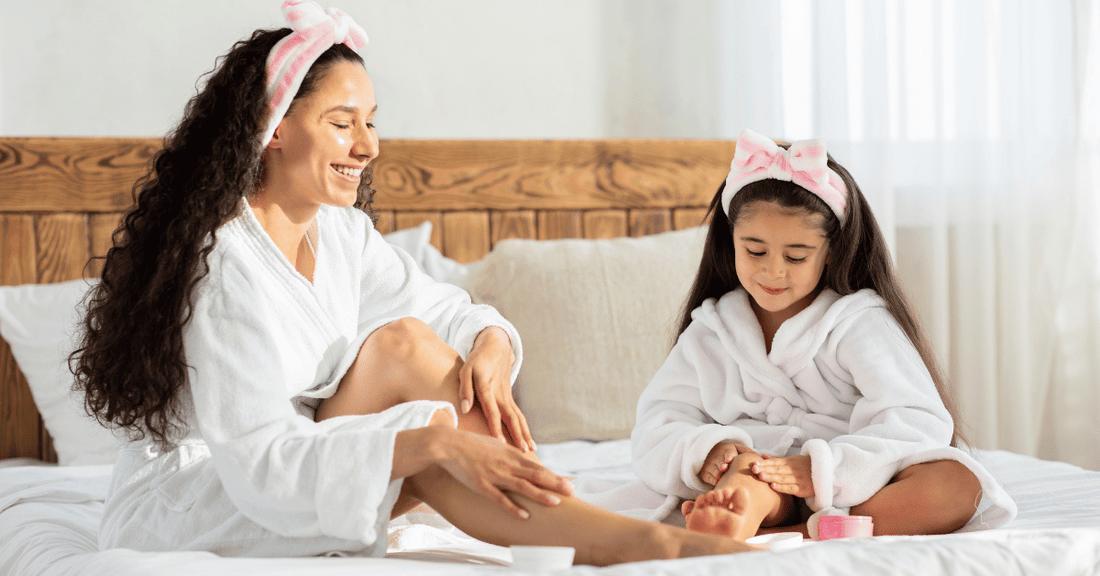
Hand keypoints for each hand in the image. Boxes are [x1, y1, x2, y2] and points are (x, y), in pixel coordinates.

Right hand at [433, 426, 573, 518]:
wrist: (449, 444)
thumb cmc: (472, 445)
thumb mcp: (496, 444)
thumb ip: (511, 452)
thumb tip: (524, 456)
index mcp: (511, 454)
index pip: (537, 467)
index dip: (554, 475)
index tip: (568, 482)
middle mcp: (506, 464)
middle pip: (536, 475)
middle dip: (555, 484)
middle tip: (572, 492)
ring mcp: (495, 475)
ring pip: (522, 486)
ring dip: (540, 495)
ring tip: (556, 502)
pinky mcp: (482, 485)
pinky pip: (500, 498)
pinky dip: (513, 507)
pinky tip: (524, 515)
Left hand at [459, 327, 534, 450]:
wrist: (496, 346)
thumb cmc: (476, 360)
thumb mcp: (465, 370)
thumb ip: (465, 390)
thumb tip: (464, 409)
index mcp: (487, 388)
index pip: (492, 411)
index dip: (495, 427)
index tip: (500, 443)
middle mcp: (500, 394)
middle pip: (510, 417)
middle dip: (517, 435)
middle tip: (523, 451)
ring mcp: (507, 396)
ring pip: (518, 417)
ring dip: (525, 433)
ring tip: (531, 450)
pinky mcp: (510, 397)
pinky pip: (519, 415)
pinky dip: (525, 428)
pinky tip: (529, 441)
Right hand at [699, 442, 756, 485]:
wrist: (710, 452)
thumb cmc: (728, 452)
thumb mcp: (736, 448)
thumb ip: (746, 450)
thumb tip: (756, 454)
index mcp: (726, 450)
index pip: (728, 453)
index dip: (728, 456)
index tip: (729, 460)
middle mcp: (717, 457)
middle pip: (720, 463)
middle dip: (722, 466)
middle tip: (724, 468)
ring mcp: (710, 465)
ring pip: (715, 471)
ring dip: (718, 474)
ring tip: (722, 476)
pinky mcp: (705, 473)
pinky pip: (710, 478)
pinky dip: (714, 481)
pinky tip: (719, 482)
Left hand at [751, 454, 814, 497]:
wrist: (826, 473)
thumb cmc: (805, 466)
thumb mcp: (792, 460)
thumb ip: (777, 459)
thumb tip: (762, 455)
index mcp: (790, 461)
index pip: (775, 462)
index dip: (764, 463)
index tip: (753, 463)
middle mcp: (793, 469)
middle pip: (777, 469)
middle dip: (764, 469)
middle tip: (753, 469)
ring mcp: (798, 479)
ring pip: (782, 478)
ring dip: (771, 477)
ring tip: (760, 476)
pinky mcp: (803, 489)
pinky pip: (791, 488)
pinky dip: (782, 487)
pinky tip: (773, 486)